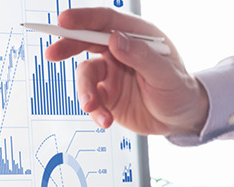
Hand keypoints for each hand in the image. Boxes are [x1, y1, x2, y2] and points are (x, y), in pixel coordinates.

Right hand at [43, 8, 208, 135]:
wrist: (181, 120)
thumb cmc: (180, 90)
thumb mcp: (166, 74)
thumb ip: (142, 56)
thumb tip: (116, 40)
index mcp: (136, 36)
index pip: (105, 21)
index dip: (83, 18)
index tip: (64, 21)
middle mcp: (120, 51)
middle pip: (86, 41)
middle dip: (67, 46)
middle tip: (52, 54)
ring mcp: (111, 73)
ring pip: (86, 75)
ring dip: (85, 92)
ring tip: (93, 107)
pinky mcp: (107, 95)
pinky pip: (92, 100)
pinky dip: (95, 111)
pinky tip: (105, 120)